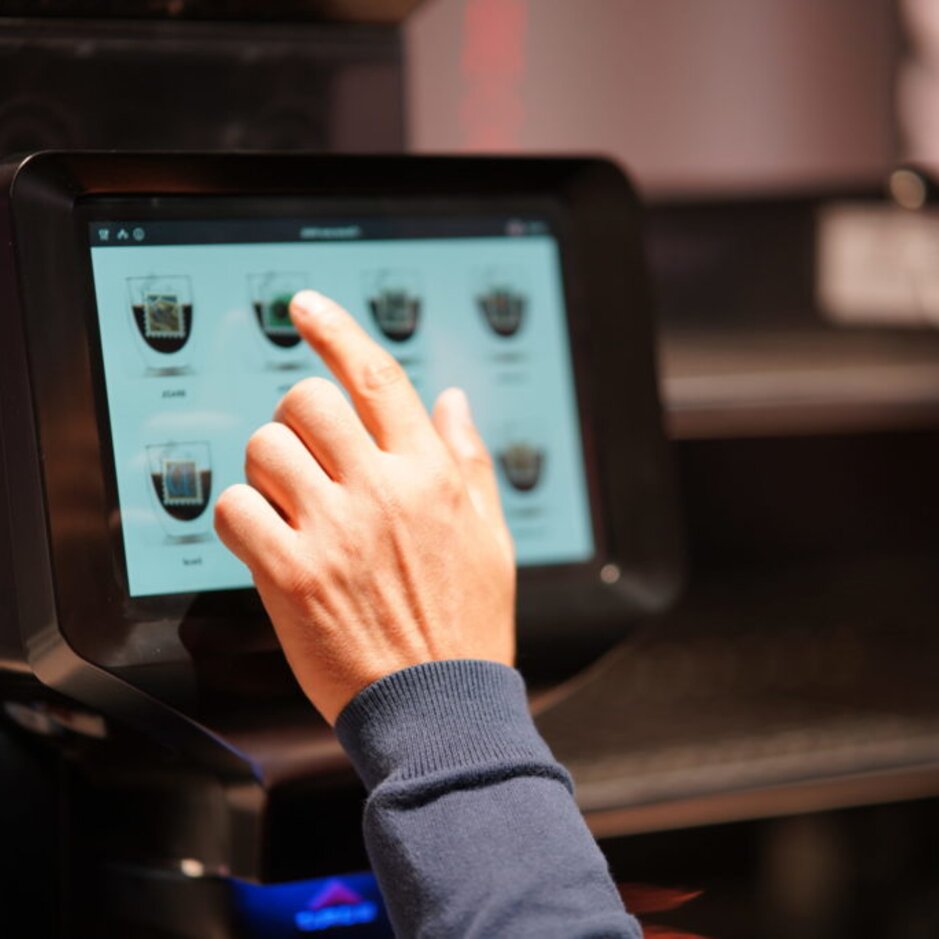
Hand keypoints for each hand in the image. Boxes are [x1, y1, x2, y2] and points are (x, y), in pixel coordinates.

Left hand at [214, 291, 515, 723]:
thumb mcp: (491, 536)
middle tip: (303, 452)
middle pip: (305, 400)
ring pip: (264, 448)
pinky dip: (239, 516)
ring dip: (266, 468)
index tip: (307, 307)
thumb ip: (469, 460)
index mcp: (431, 475)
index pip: (377, 377)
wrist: (440, 710)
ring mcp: (334, 531)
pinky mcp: (292, 576)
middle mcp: (382, 490)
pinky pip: (235, 508)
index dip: (336, 330)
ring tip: (287, 504)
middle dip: (295, 417)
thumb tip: (451, 400)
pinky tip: (264, 538)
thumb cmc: (467, 625)